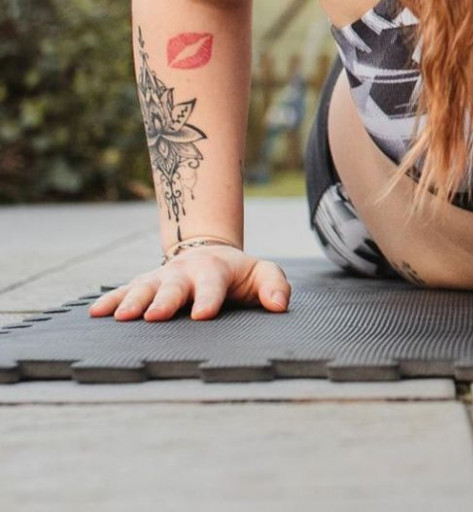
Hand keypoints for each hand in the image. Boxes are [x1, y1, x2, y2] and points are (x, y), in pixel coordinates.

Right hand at [87, 245, 290, 322]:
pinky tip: (95, 313)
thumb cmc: (238, 273)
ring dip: (133, 301)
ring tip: (122, 317)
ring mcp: (162, 277)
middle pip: (174, 286)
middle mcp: (185, 273)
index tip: (203, 314)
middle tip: (154, 315)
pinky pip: (124, 291)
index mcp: (215, 271)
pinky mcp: (144, 284)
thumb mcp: (261, 273)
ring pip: (145, 287)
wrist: (209, 253)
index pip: (214, 285)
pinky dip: (110, 301)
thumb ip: (274, 286)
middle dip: (165, 300)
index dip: (209, 298)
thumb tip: (280, 306)